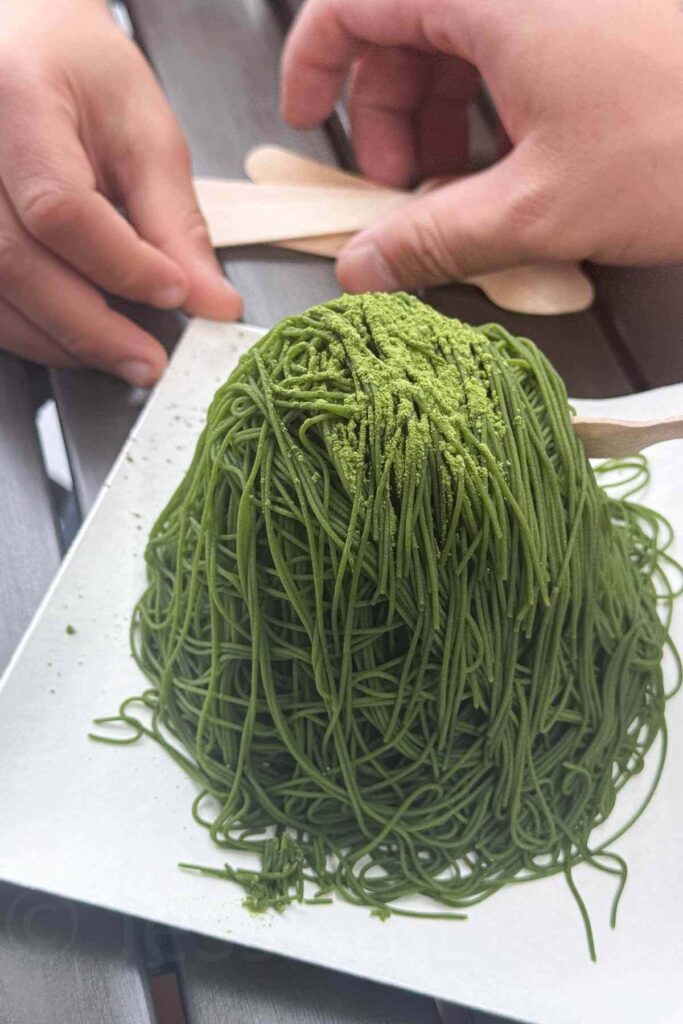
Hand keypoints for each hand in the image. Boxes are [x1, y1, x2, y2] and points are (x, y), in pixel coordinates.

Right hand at [0, 0, 240, 383]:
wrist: (25, 45)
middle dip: (92, 327)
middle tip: (149, 361)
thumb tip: (211, 302)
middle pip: (16, 264)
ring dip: (60, 340)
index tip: (176, 294)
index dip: (122, 266)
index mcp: (17, 103)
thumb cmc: (80, 72)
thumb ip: (176, 224)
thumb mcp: (145, 134)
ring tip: (120, 354)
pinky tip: (73, 338)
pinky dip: (30, 331)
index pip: (61, 209)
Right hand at [282, 0, 682, 292]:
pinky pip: (520, 44)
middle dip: (391, 114)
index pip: (354, 2)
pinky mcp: (602, 17)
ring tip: (465, 190)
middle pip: (409, 25)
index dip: (315, 66)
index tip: (308, 124)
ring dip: (447, 116)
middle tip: (403, 191)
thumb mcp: (539, 206)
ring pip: (466, 37)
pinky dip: (501, 103)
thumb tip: (364, 269)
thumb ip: (434, 239)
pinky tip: (520, 162)